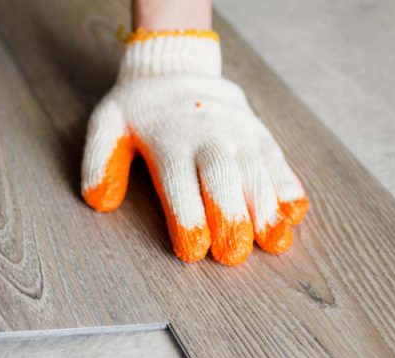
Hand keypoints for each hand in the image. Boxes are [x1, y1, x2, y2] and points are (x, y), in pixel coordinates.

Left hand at [81, 29, 307, 265]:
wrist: (175, 66)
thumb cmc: (138, 108)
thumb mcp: (107, 125)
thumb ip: (100, 161)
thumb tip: (100, 201)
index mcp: (168, 139)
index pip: (178, 183)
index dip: (186, 218)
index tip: (194, 250)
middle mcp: (207, 135)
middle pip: (222, 178)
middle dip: (230, 217)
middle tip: (235, 254)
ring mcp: (238, 132)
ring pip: (256, 171)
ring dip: (267, 209)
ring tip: (275, 242)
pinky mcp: (259, 133)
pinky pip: (276, 160)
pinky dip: (288, 186)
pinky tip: (295, 213)